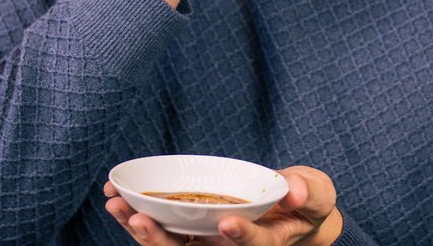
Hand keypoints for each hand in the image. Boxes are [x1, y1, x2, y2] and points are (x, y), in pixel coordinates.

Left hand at [103, 166, 342, 244]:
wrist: (296, 212)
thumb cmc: (308, 203)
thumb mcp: (317, 195)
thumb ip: (310, 191)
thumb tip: (294, 191)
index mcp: (266, 243)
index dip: (240, 237)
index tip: (226, 222)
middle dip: (163, 242)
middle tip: (138, 220)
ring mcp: (209, 241)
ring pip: (171, 245)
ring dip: (141, 229)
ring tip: (114, 205)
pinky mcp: (195, 229)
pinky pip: (164, 228)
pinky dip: (139, 215)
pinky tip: (117, 199)